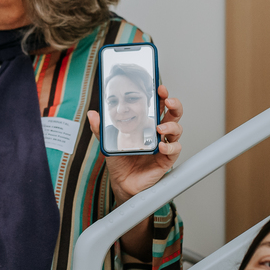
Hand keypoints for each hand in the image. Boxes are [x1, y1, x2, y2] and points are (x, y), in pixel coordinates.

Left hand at [88, 84, 182, 200]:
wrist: (122, 181)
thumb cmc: (120, 159)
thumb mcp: (108, 141)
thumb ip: (100, 128)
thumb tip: (92, 114)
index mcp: (146, 123)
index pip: (158, 105)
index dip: (161, 95)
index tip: (159, 88)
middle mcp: (157, 132)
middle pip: (173, 114)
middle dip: (174, 105)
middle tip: (168, 101)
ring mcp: (164, 144)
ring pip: (177, 130)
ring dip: (171, 127)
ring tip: (159, 129)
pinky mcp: (166, 159)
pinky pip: (174, 150)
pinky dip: (170, 147)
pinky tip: (161, 146)